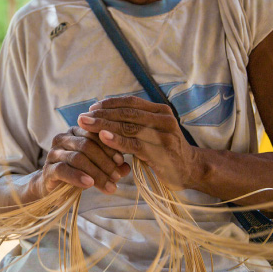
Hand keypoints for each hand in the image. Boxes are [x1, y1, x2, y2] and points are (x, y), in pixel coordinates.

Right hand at [36, 125, 130, 195]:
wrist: (53, 189)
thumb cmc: (78, 173)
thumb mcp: (97, 167)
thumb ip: (111, 165)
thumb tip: (126, 167)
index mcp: (76, 132)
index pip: (93, 133)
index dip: (108, 146)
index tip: (121, 160)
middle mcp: (63, 138)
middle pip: (86, 145)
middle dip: (104, 161)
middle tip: (117, 177)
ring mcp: (53, 153)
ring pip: (77, 158)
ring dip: (96, 172)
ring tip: (109, 186)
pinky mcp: (48, 168)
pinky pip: (63, 169)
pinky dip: (78, 176)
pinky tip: (89, 184)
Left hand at [77, 96, 196, 189]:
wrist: (190, 169)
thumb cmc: (164, 150)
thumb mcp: (151, 131)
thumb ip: (134, 121)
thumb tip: (103, 112)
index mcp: (160, 111)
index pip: (131, 102)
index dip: (110, 103)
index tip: (91, 107)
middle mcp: (164, 119)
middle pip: (127, 113)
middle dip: (102, 114)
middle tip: (82, 116)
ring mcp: (164, 135)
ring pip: (129, 127)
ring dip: (104, 125)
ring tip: (86, 124)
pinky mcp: (161, 152)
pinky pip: (135, 144)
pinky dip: (117, 140)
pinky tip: (102, 137)